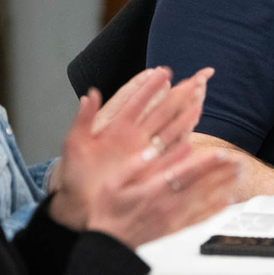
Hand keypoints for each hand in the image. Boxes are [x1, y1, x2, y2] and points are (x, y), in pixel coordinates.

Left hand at [48, 67, 212, 230]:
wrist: (78, 203)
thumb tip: (90, 94)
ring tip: (198, 101)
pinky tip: (193, 137)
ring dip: (183, 115)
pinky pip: (168, 153)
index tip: (161, 71)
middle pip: (158, 110)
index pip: (135, 100)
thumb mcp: (74, 144)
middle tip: (193, 80)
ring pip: (168, 128)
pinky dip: (181, 144)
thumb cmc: (74, 174)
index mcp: (115, 126)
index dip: (148, 86)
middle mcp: (133, 136)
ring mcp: (142, 151)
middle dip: (175, 95)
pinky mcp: (148, 168)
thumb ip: (83, 119)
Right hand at [85, 133, 238, 248]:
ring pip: (204, 200)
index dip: (204, 163)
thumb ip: (135, 164)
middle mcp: (167, 204)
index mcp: (152, 190)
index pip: (184, 173)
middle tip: (240, 160)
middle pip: (201, 185)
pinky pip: (200, 218)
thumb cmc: (109, 211)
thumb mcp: (113, 182)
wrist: (109, 245)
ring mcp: (174, 218)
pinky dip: (216, 210)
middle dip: (222, 172)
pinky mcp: (176, 228)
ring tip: (240, 175)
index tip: (220, 153)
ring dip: (224, 187)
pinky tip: (228, 202)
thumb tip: (155, 149)